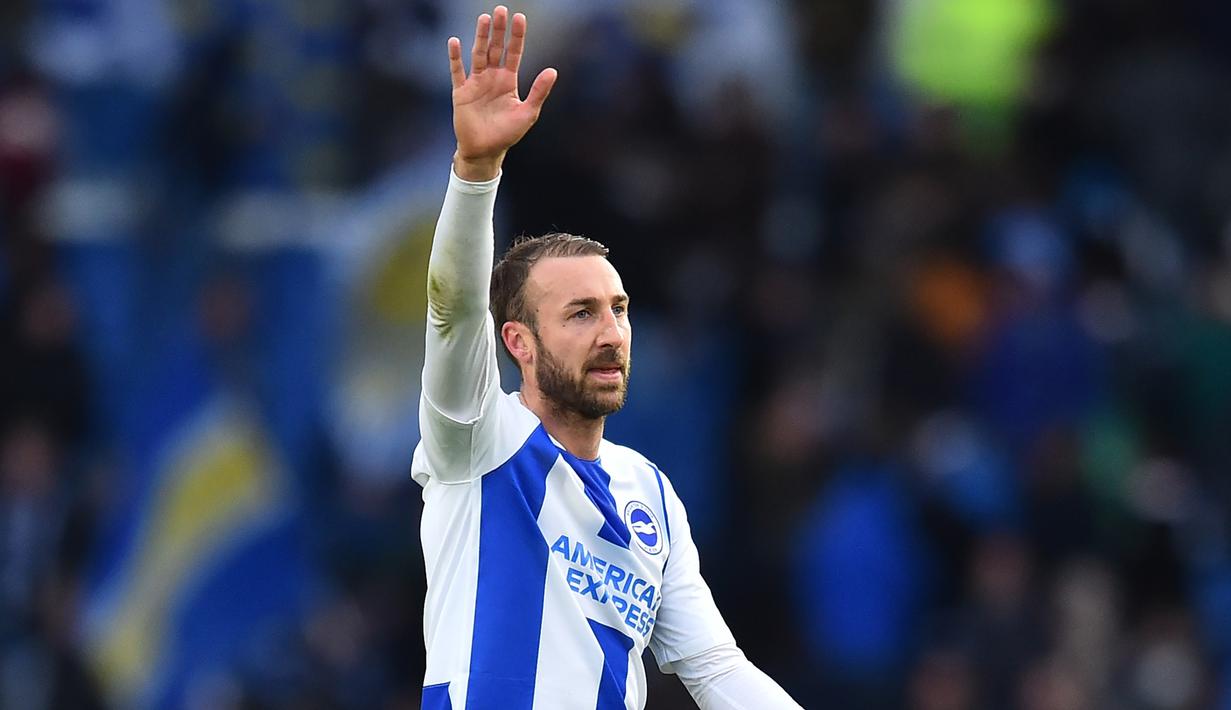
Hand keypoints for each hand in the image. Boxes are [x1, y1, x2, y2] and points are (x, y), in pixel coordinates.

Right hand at [449, 6, 556, 180]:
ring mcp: (476, 83)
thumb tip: (553, 70)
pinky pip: (457, 71)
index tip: (519, 18)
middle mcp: (492, 77)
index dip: (516, 36)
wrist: (485, 151)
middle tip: (501, 10)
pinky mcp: (461, 92)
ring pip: (478, 54)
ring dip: (481, 37)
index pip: (513, 53)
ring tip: (484, 19)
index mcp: (508, 81)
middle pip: (495, 49)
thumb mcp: (527, 113)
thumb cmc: (507, 134)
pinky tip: (454, 41)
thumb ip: (539, 92)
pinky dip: (455, 57)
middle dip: (498, 30)